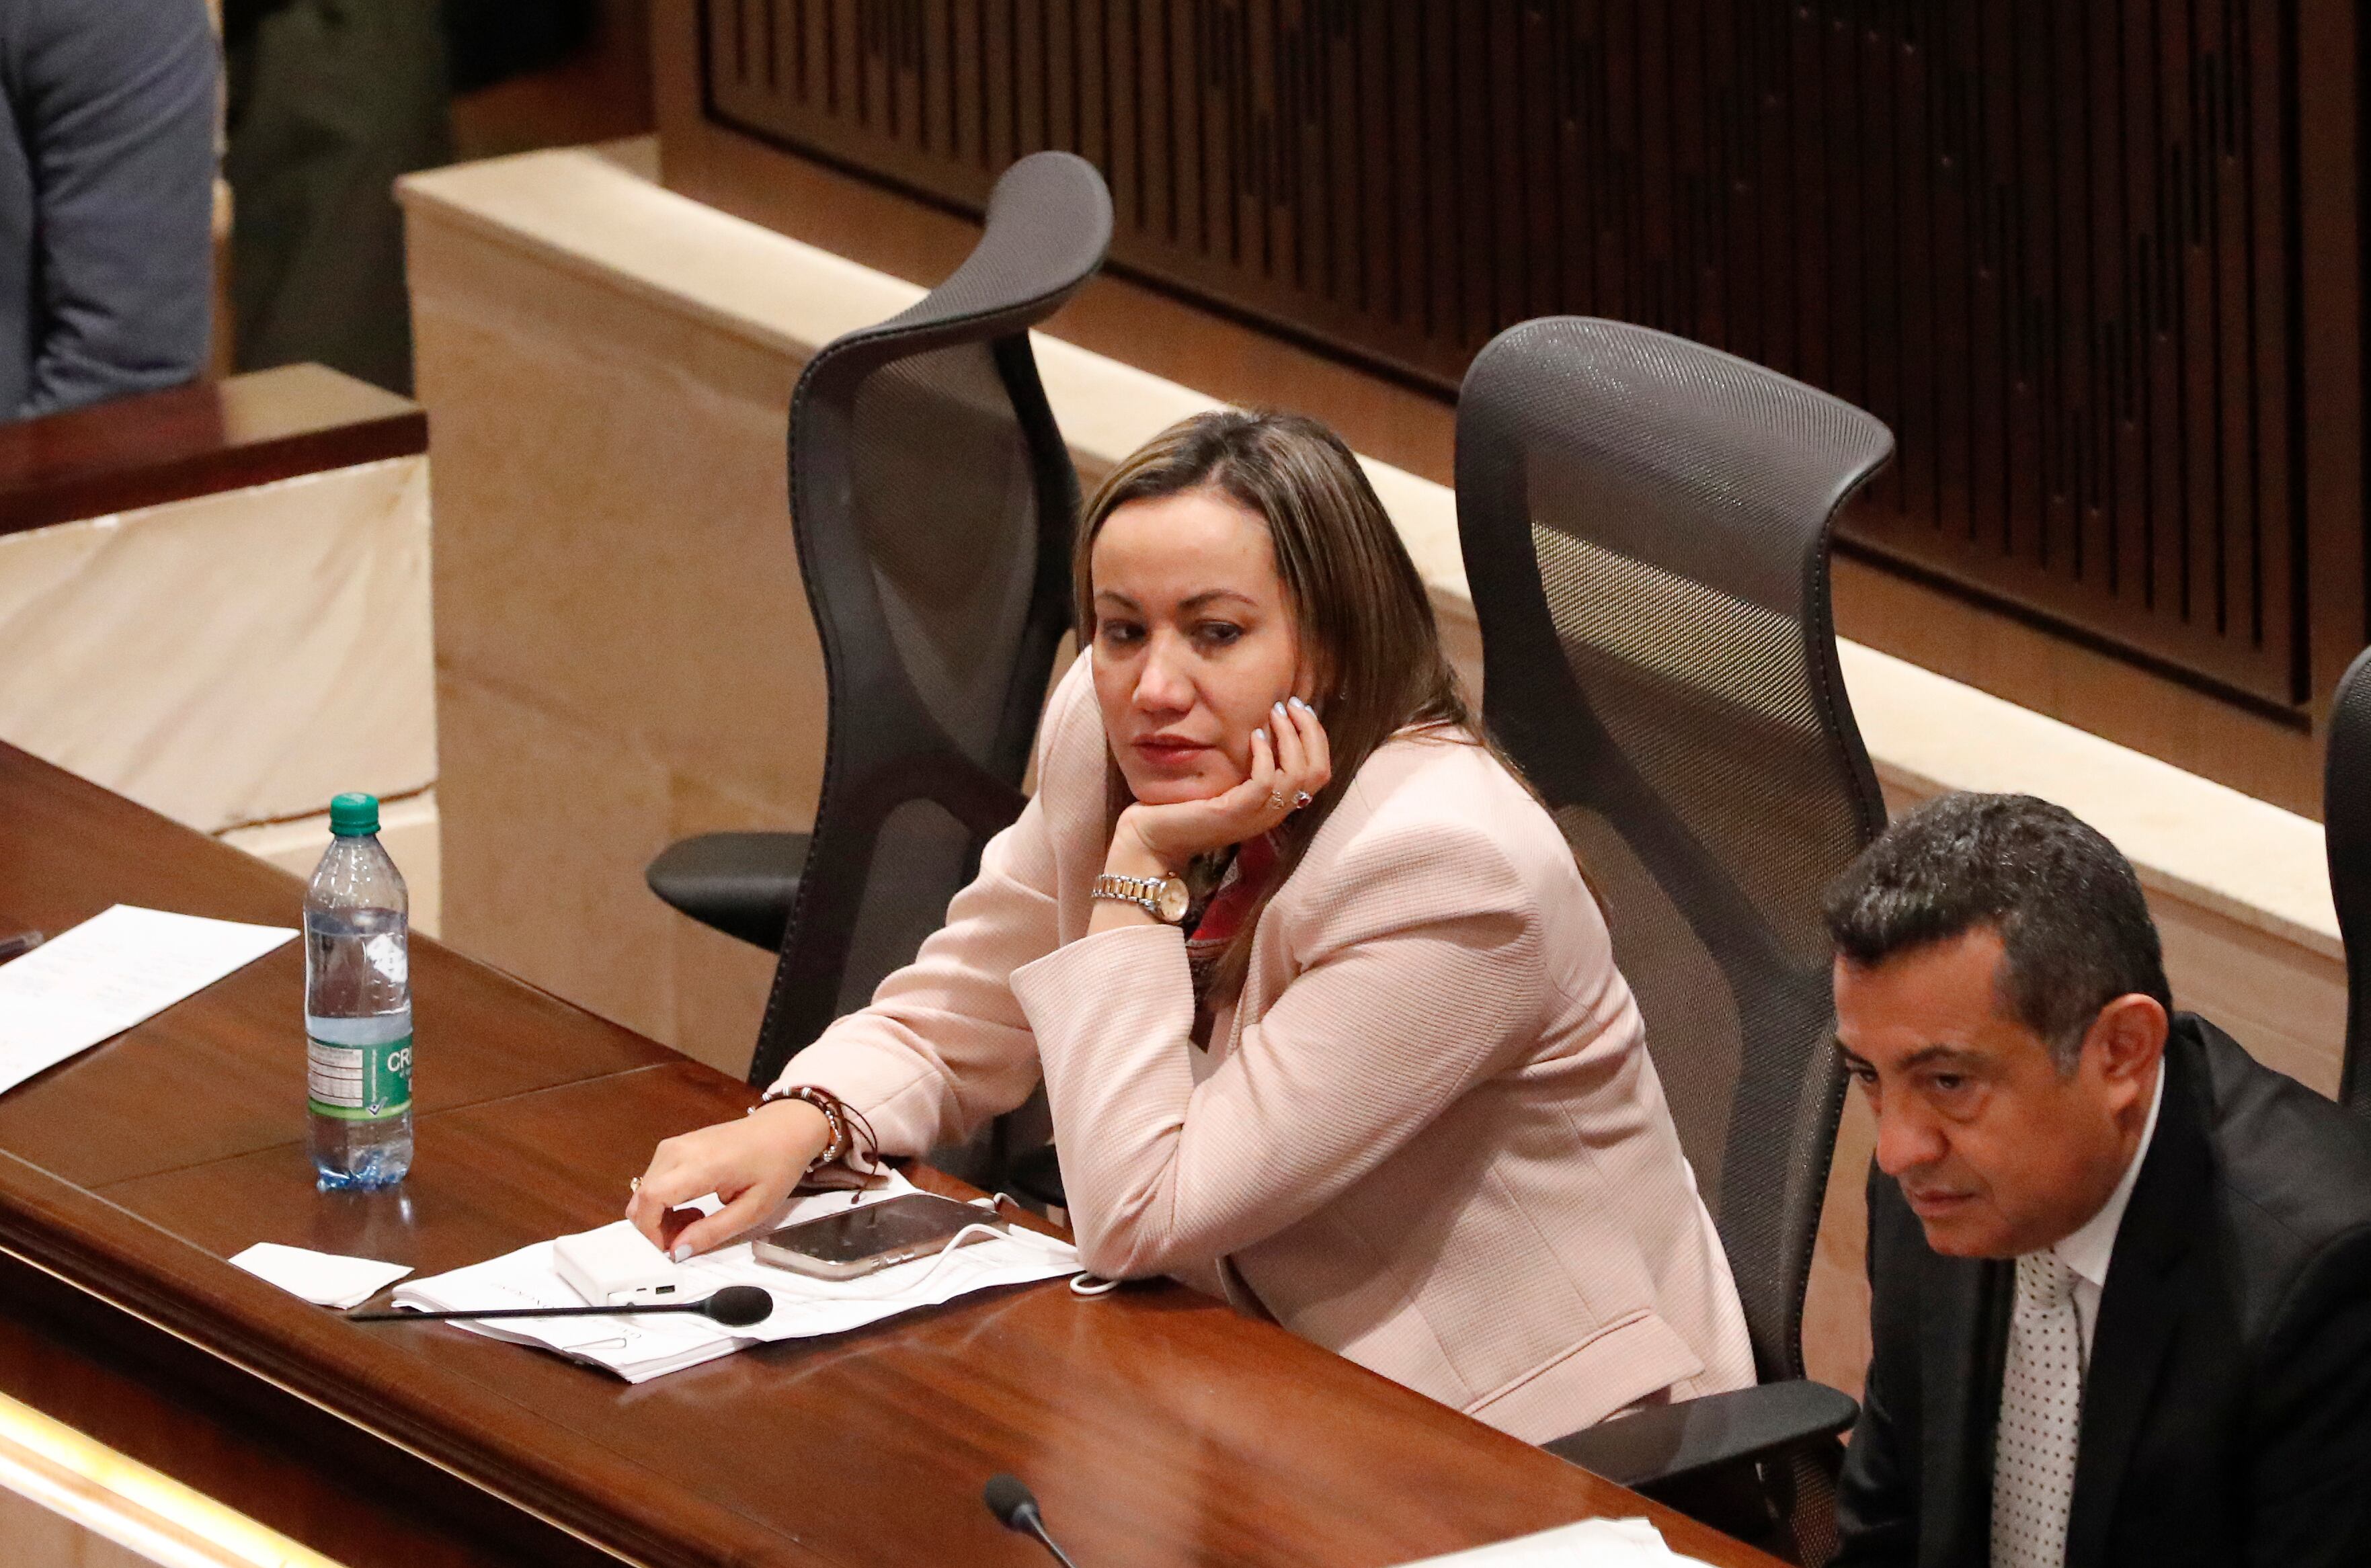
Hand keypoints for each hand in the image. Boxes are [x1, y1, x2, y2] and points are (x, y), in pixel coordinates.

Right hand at [624, 1098, 831, 1258]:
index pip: (651, 1199)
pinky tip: (694, 1205)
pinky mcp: (674, 1146)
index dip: (651, 1232)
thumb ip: (712, 1232)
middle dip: (656, 1228)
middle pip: (642, 1198)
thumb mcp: (753, 1208)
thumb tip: (677, 1252)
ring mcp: (674, 1145)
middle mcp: (678, 1150)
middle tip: (688, 1238)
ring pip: (645, 1192)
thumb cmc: (775, 1165)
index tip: (669, 1250)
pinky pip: (654, 1181)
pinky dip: (665, 1202)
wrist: (784, 1129)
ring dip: (661, 1216)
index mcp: (700, 1164)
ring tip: (698, 1220)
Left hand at [1111, 696, 1331, 873]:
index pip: (1319, 773)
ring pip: (1296, 776)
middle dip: (1309, 732)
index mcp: (1276, 805)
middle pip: (1317, 773)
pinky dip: (1263, 755)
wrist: (1153, 838)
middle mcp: (1273, 813)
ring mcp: (1256, 815)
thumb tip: (1264, 724)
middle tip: (1290, 704)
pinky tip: (1253, 735)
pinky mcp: (1235, 813)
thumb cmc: (1185, 807)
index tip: (1298, 707)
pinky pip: (1264, 782)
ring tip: (1274, 713)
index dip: (1315, 737)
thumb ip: (1249, 764)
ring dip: (1288, 738)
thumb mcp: (1227, 783)